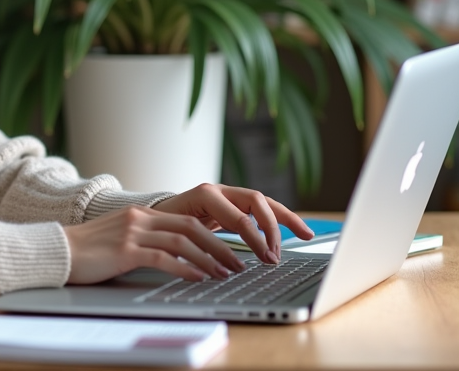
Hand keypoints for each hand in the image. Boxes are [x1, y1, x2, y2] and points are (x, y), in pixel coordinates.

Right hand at [61, 183, 312, 285]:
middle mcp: (142, 218)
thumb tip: (181, 256)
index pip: (192, 219)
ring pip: (184, 240)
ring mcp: (133, 232)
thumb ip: (149, 241)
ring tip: (228, 273)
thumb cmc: (90, 252)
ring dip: (211, 257)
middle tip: (243, 263)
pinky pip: (163, 257)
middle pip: (195, 225)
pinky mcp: (125, 250)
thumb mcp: (123, 240)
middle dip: (223, 245)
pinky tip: (199, 278)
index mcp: (144, 214)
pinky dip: (186, 268)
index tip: (238, 249)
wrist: (56, 251)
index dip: (218, 233)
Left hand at [152, 183, 313, 264]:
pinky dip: (279, 218)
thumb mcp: (174, 234)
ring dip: (285, 219)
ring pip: (264, 201)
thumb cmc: (162, 226)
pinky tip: (296, 229)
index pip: (239, 216)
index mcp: (205, 195)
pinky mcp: (233, 204)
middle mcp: (219, 191)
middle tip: (275, 256)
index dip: (256, 238)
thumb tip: (212, 267)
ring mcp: (228, 195)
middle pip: (256, 201)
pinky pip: (261, 209)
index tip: (266, 259)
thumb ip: (194, 245)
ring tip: (305, 234)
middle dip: (271, 229)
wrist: (153, 214)